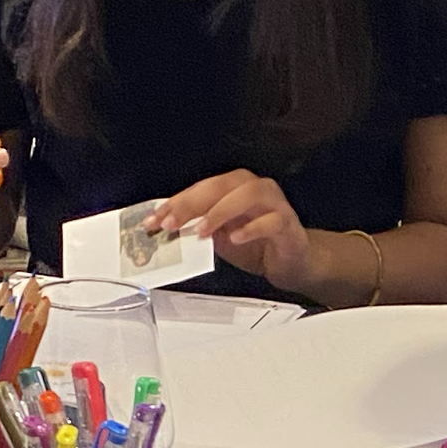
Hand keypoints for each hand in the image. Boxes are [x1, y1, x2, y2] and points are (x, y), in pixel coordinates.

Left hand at [148, 171, 309, 290]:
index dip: (176, 203)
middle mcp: (252, 187)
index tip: (154, 220)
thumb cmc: (256, 244)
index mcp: (232, 187)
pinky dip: (251, 228)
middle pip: (219, 186)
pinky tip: (235, 238)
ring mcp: (272, 202)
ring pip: (246, 195)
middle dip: (191, 204)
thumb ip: (199, 229)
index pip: (200, 189)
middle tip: (171, 224)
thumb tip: (170, 231)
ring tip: (202, 231)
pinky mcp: (287, 222)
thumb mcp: (219, 237)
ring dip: (220, 212)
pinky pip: (270, 220)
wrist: (291, 261)